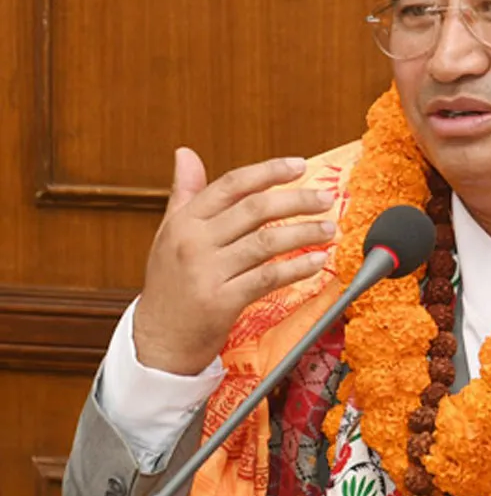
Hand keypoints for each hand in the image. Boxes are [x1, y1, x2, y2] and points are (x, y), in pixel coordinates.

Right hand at [133, 147, 335, 375]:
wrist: (157, 342)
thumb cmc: (170, 285)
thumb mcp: (170, 234)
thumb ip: (184, 193)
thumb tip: (185, 153)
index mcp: (184, 221)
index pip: (232, 185)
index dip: (269, 171)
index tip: (300, 166)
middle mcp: (194, 242)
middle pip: (255, 209)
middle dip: (297, 200)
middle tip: (326, 198)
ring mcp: (207, 272)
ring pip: (266, 242)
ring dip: (305, 233)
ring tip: (329, 229)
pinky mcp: (221, 302)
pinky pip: (268, 278)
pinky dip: (297, 268)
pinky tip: (317, 262)